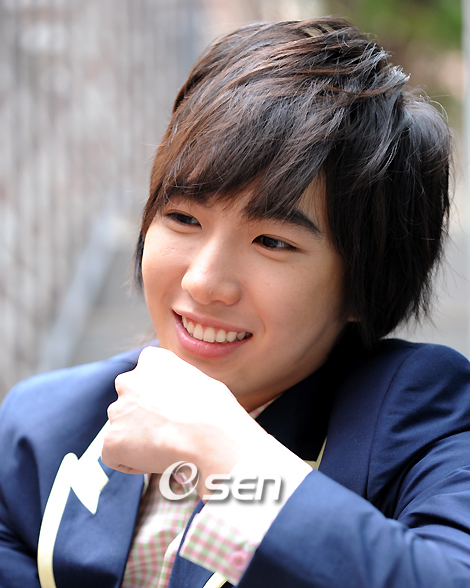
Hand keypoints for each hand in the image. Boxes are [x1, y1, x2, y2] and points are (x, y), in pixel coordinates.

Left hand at [101, 347, 267, 496]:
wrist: (209, 437)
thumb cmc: (216, 411)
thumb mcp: (200, 382)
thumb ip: (177, 385)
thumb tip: (177, 401)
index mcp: (152, 360)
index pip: (145, 377)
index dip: (158, 398)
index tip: (173, 410)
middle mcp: (128, 380)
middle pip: (130, 402)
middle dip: (142, 416)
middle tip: (169, 431)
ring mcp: (117, 410)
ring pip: (123, 429)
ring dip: (138, 439)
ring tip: (168, 447)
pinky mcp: (111, 439)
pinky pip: (116, 455)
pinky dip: (132, 462)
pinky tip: (157, 460)